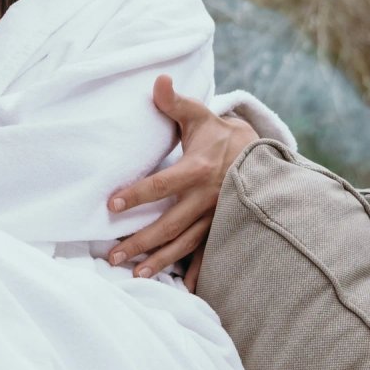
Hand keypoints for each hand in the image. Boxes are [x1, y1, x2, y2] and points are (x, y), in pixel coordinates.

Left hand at [106, 75, 257, 291]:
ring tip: (137, 273)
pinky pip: (210, 253)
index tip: (111, 204)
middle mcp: (208, 197)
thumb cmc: (218, 133)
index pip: (162, 184)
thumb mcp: (198, 114)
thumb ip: (174, 102)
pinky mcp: (224, 227)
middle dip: (142, 240)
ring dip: (161, 259)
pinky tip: (184, 288)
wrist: (258, 152)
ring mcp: (217, 216)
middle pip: (170, 223)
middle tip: (113, 255)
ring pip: (186, 243)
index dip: (137, 193)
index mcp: (198, 168)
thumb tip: (158, 80)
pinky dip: (198, 272)